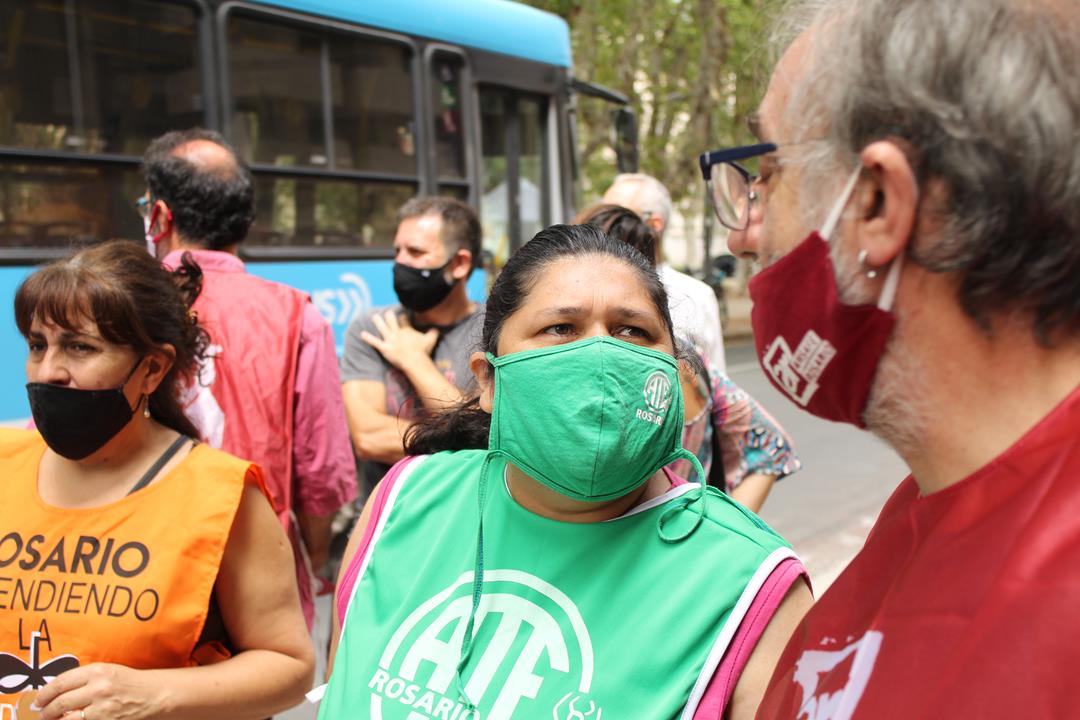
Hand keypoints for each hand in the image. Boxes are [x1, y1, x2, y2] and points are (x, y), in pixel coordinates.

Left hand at [35, 663, 166, 719]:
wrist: (154, 695)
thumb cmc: (130, 683)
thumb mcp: (108, 672)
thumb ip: (84, 679)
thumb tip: (56, 691)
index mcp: (97, 671)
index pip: (60, 682)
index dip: (44, 693)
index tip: (38, 699)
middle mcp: (98, 688)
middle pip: (60, 702)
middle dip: (46, 711)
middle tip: (42, 714)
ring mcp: (102, 708)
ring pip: (67, 719)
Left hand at [360, 311, 437, 369]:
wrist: (415, 361)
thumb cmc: (423, 351)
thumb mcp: (431, 340)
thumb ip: (434, 333)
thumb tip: (438, 328)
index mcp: (407, 330)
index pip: (404, 320)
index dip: (403, 317)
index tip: (402, 315)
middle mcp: (397, 332)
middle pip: (392, 320)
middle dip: (389, 316)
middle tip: (388, 313)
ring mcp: (390, 340)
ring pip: (382, 328)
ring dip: (378, 322)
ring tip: (374, 316)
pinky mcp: (385, 348)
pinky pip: (375, 342)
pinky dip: (368, 338)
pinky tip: (362, 334)